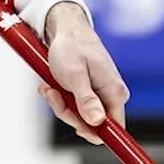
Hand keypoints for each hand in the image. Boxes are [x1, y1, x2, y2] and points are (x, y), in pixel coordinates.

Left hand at [40, 2, 129, 144]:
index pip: (114, 128)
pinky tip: (49, 85)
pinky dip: (57, 97)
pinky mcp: (87, 92)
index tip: (75, 128)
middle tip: (53, 94)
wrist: (65, 30)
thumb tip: (96, 122)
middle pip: (91, 124)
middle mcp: (110, 96)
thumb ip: (85, 100)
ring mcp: (98, 94)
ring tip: (49, 86)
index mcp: (115, 93)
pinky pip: (71, 104)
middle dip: (67, 112)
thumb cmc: (71, 48)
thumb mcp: (74, 75)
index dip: (94, 133)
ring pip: (78, 115)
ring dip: (59, 103)